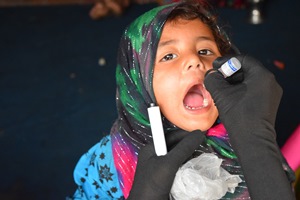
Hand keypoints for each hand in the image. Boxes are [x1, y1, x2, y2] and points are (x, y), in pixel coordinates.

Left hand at [127, 130, 204, 199]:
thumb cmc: (153, 183)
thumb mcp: (168, 163)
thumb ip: (183, 148)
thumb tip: (199, 133)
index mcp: (151, 149)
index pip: (171, 135)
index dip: (185, 134)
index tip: (202, 134)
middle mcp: (156, 157)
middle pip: (177, 147)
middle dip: (191, 147)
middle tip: (205, 147)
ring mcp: (162, 170)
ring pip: (181, 159)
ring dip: (192, 159)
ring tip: (204, 160)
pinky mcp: (168, 181)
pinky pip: (181, 171)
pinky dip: (190, 170)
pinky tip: (198, 171)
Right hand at [204, 55, 294, 199]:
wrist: (252, 140)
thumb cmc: (239, 116)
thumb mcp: (221, 95)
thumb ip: (213, 79)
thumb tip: (210, 74)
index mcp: (262, 76)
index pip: (243, 59)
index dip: (227, 61)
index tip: (215, 67)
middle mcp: (270, 82)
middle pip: (247, 69)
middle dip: (229, 72)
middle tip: (216, 78)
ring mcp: (270, 93)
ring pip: (249, 80)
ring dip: (233, 82)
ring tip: (220, 88)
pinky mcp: (268, 103)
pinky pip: (252, 90)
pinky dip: (240, 90)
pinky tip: (228, 97)